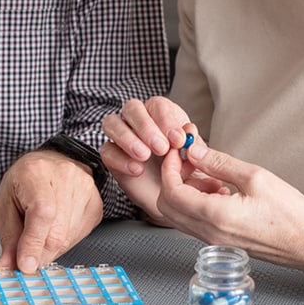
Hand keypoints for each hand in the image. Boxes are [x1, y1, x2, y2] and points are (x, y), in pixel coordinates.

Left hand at [0, 149, 103, 272]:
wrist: (49, 164)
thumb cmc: (24, 182)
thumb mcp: (5, 206)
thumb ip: (9, 238)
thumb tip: (8, 266)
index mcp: (36, 172)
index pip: (41, 213)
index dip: (34, 243)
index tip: (26, 266)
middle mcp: (65, 176)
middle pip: (57, 231)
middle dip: (40, 253)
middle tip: (27, 259)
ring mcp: (85, 188)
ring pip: (68, 237)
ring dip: (51, 248)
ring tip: (40, 233)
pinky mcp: (96, 203)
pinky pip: (80, 235)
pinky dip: (64, 242)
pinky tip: (55, 228)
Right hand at [99, 97, 204, 223]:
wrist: (173, 198)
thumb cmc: (185, 173)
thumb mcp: (196, 160)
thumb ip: (194, 144)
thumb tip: (189, 129)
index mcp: (162, 114)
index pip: (158, 106)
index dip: (167, 120)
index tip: (178, 140)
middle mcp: (139, 120)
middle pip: (132, 108)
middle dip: (146, 127)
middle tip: (161, 148)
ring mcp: (122, 136)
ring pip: (112, 123)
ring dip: (128, 138)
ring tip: (144, 156)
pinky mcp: (112, 156)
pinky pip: (107, 150)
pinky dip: (120, 159)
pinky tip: (137, 169)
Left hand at [154, 145, 303, 275]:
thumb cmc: (291, 214)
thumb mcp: (256, 177)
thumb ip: (220, 163)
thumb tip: (194, 150)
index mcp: (215, 216)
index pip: (171, 192)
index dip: (170, 167)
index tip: (180, 152)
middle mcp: (209, 233)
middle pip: (167, 206)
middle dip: (173, 179)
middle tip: (191, 161)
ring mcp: (214, 241)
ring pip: (179, 215)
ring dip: (185, 192)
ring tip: (211, 175)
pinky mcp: (221, 243)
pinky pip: (195, 222)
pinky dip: (196, 203)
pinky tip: (220, 190)